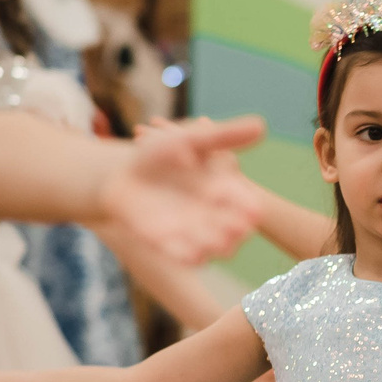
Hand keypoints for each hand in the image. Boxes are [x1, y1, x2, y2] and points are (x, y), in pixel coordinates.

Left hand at [100, 116, 264, 262]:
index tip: (252, 208)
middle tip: (235, 227)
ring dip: (217, 245)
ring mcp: (192, 232)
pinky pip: (185, 257)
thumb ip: (225, 136)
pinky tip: (189, 253)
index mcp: (223, 191)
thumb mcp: (192, 141)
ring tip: (216, 242)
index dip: (249, 208)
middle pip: (235, 230)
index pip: (246, 205)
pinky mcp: (170, 244)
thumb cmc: (158, 155)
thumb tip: (262, 124)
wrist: (120, 175)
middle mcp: (212, 215)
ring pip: (214, 247)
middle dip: (236, 230)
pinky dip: (189, 256)